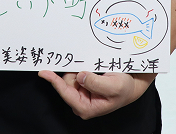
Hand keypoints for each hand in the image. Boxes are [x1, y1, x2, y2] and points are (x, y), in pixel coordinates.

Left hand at [37, 70, 153, 119]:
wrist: (131, 85)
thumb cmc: (124, 88)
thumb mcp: (113, 85)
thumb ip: (95, 82)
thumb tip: (80, 76)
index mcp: (85, 107)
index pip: (66, 93)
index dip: (54, 82)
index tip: (43, 73)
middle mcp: (80, 102)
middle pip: (66, 83)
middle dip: (75, 73)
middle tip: (91, 69)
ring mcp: (80, 95)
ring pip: (70, 77)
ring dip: (79, 70)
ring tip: (96, 71)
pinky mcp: (82, 87)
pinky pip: (75, 74)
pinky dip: (80, 69)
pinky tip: (91, 70)